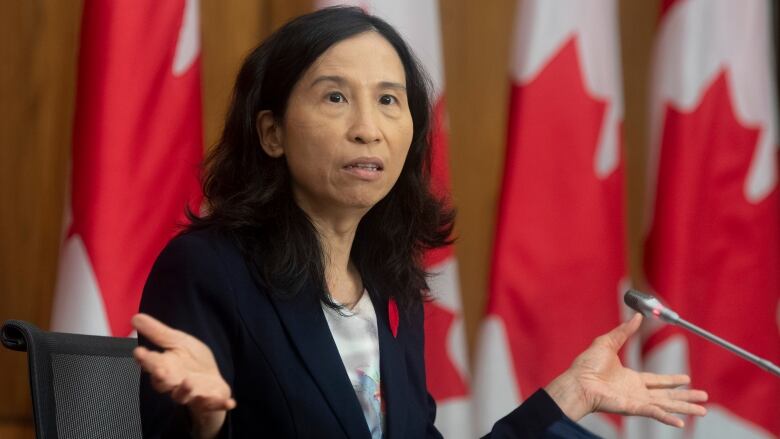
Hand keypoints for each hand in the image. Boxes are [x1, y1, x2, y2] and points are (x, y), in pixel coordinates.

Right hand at [132, 313, 235, 438]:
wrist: (209, 381)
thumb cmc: (189, 361)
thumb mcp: (176, 341)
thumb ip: (157, 332)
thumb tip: (134, 317)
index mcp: (165, 367)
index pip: (151, 363)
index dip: (145, 359)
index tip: (139, 351)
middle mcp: (175, 383)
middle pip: (164, 383)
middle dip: (161, 378)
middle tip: (159, 371)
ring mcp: (192, 393)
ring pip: (184, 395)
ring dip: (185, 390)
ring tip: (189, 382)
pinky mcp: (209, 400)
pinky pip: (214, 404)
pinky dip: (221, 404)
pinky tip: (230, 402)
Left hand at [545, 313, 707, 427]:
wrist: (577, 381)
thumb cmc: (586, 365)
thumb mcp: (608, 342)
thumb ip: (624, 331)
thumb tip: (637, 316)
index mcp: (631, 378)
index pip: (657, 381)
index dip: (672, 380)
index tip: (686, 379)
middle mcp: (636, 391)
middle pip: (667, 395)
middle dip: (686, 397)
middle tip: (703, 398)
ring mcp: (636, 401)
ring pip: (666, 405)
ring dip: (685, 408)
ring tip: (702, 411)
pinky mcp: (633, 407)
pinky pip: (654, 413)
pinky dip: (668, 417)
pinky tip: (681, 421)